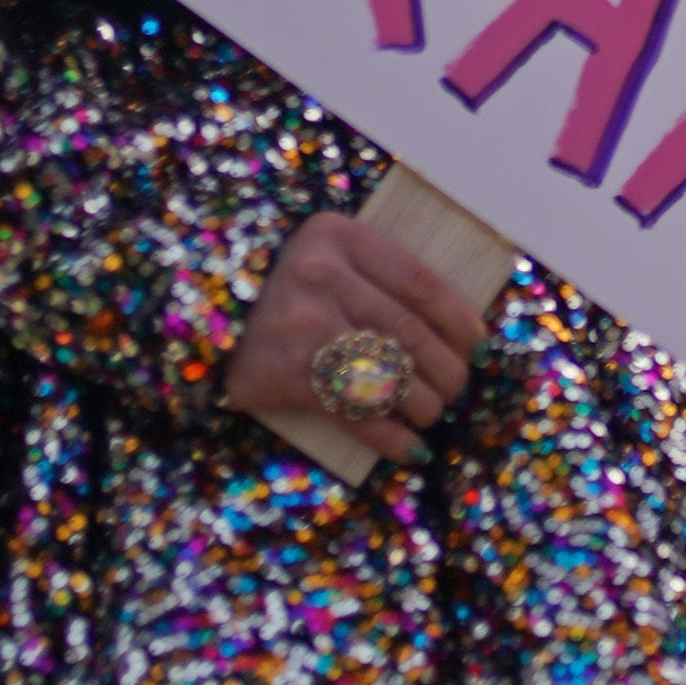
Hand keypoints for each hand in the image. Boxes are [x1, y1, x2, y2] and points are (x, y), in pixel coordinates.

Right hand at [219, 208, 492, 467]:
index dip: (460, 321)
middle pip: (408, 333)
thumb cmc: (286, 291)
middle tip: (458, 388)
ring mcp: (300, 324)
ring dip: (423, 404)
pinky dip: (388, 435)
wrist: (203, 318)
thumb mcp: (330, 259)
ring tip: (432, 414)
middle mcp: (319, 274)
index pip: (421, 283)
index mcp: (339, 236)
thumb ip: (382, 279)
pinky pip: (353, 411)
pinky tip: (409, 448)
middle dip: (445, 370)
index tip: (481, 347)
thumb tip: (463, 333)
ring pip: (387, 373)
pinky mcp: (283, 373)